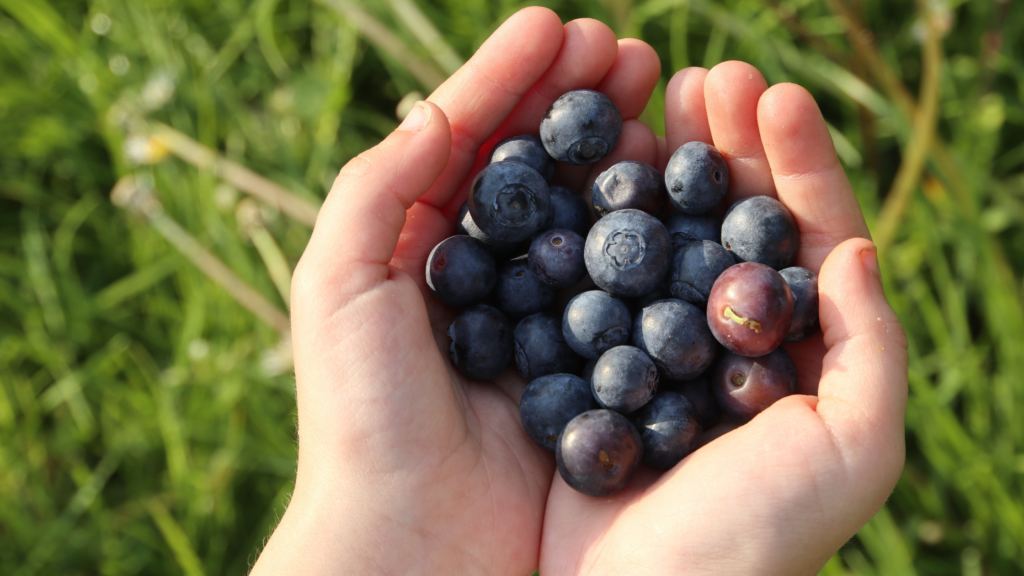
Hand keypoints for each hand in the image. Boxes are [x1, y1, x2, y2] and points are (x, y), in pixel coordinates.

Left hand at [251, 8, 662, 574]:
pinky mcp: (593, 361)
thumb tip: (442, 106)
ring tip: (654, 91)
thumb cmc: (361, 413)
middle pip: (538, 165)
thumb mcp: (337, 280)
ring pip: (587, 210)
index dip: (512, 80)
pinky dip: (651, 226)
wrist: (414, 545)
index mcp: (420, 246)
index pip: (470, 140)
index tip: (561, 27)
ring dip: (620, 146)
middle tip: (625, 52)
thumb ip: (380, 184)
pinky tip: (676, 184)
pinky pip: (625, 281)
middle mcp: (487, 273)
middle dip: (578, 100)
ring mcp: (544, 315)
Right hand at [538, 64, 907, 574]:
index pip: (805, 235)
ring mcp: (652, 343)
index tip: (768, 93)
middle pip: (731, 219)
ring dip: (660, 164)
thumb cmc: (756, 538)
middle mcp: (725, 339)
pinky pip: (593, 276)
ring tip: (651, 101)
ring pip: (662, 235)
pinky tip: (585, 176)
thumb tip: (856, 249)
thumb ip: (871, 350)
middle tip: (705, 75)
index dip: (794, 162)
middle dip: (725, 144)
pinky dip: (593, 222)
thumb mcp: (852, 449)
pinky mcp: (587, 359)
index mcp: (796, 352)